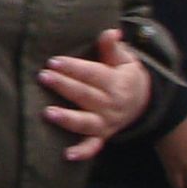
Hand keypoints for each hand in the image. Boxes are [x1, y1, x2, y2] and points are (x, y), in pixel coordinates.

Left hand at [39, 30, 151, 163]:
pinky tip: (67, 155)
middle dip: (64, 86)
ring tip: (48, 113)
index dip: (73, 67)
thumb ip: (113, 47)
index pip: (92, 74)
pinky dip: (82, 152)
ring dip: (68, 119)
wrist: (142, 102)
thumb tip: (110, 32)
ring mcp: (106, 123)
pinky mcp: (101, 136)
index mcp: (116, 83)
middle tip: (43, 77)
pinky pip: (93, 147)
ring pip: (86, 123)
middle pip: (85, 95)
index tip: (53, 61)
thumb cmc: (125, 75)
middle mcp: (110, 105)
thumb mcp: (125, 59)